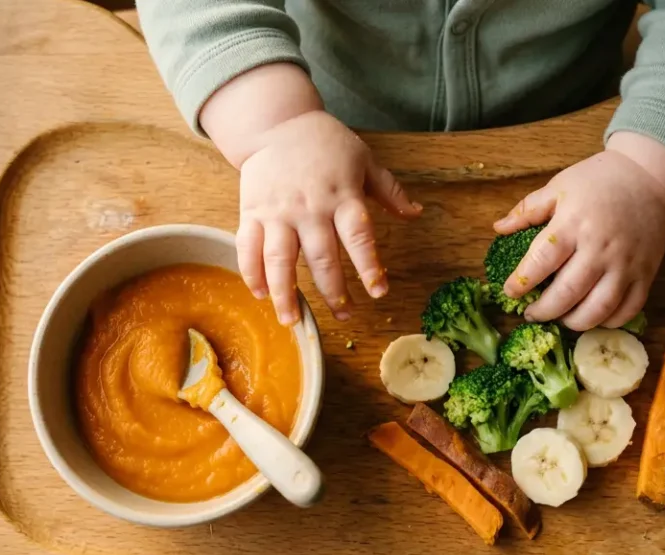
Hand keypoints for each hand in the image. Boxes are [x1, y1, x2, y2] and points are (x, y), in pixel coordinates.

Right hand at [236, 110, 420, 324]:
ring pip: (280, 260)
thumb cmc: (326, 143)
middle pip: (321, 258)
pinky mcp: (252, 212)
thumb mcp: (365, 160)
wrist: (279, 123)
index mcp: (342, 196)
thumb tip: (416, 214)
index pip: (359, 237)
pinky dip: (252, 273)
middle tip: (342, 315)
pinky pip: (248, 248)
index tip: (378, 291)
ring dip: (286, 294)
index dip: (369, 267)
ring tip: (292, 320)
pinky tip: (261, 294)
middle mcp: (310, 208)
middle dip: (332, 292)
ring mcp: (278, 212)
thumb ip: (389, 190)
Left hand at [496, 132, 664, 330]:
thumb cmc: (599, 180)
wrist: (650, 176)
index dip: (521, 282)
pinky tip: (592, 318)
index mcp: (573, 224)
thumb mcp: (559, 186)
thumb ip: (528, 210)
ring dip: (574, 322)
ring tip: (560, 319)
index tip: (510, 292)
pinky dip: (608, 321)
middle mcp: (600, 248)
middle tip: (531, 313)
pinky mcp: (646, 274)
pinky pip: (628, 309)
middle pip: (567, 293)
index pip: (541, 262)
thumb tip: (498, 228)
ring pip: (598, 309)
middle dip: (543, 311)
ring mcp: (625, 264)